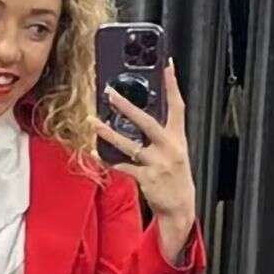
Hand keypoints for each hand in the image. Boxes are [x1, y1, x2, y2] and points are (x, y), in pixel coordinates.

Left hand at [90, 59, 196, 256]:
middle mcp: (170, 148)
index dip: (172, 85)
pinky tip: (94, 154)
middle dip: (127, 107)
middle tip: (110, 93)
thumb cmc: (176, 176)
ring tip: (93, 122)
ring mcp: (158, 164)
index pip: (177, 106)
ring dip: (109, 134)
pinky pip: (122, 166)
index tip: (167, 65)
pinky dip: (106, 161)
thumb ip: (162, 134)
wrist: (181, 208)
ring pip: (130, 145)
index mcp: (178, 138)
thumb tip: (142, 115)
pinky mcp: (147, 178)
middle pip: (147, 122)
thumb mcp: (176, 151)